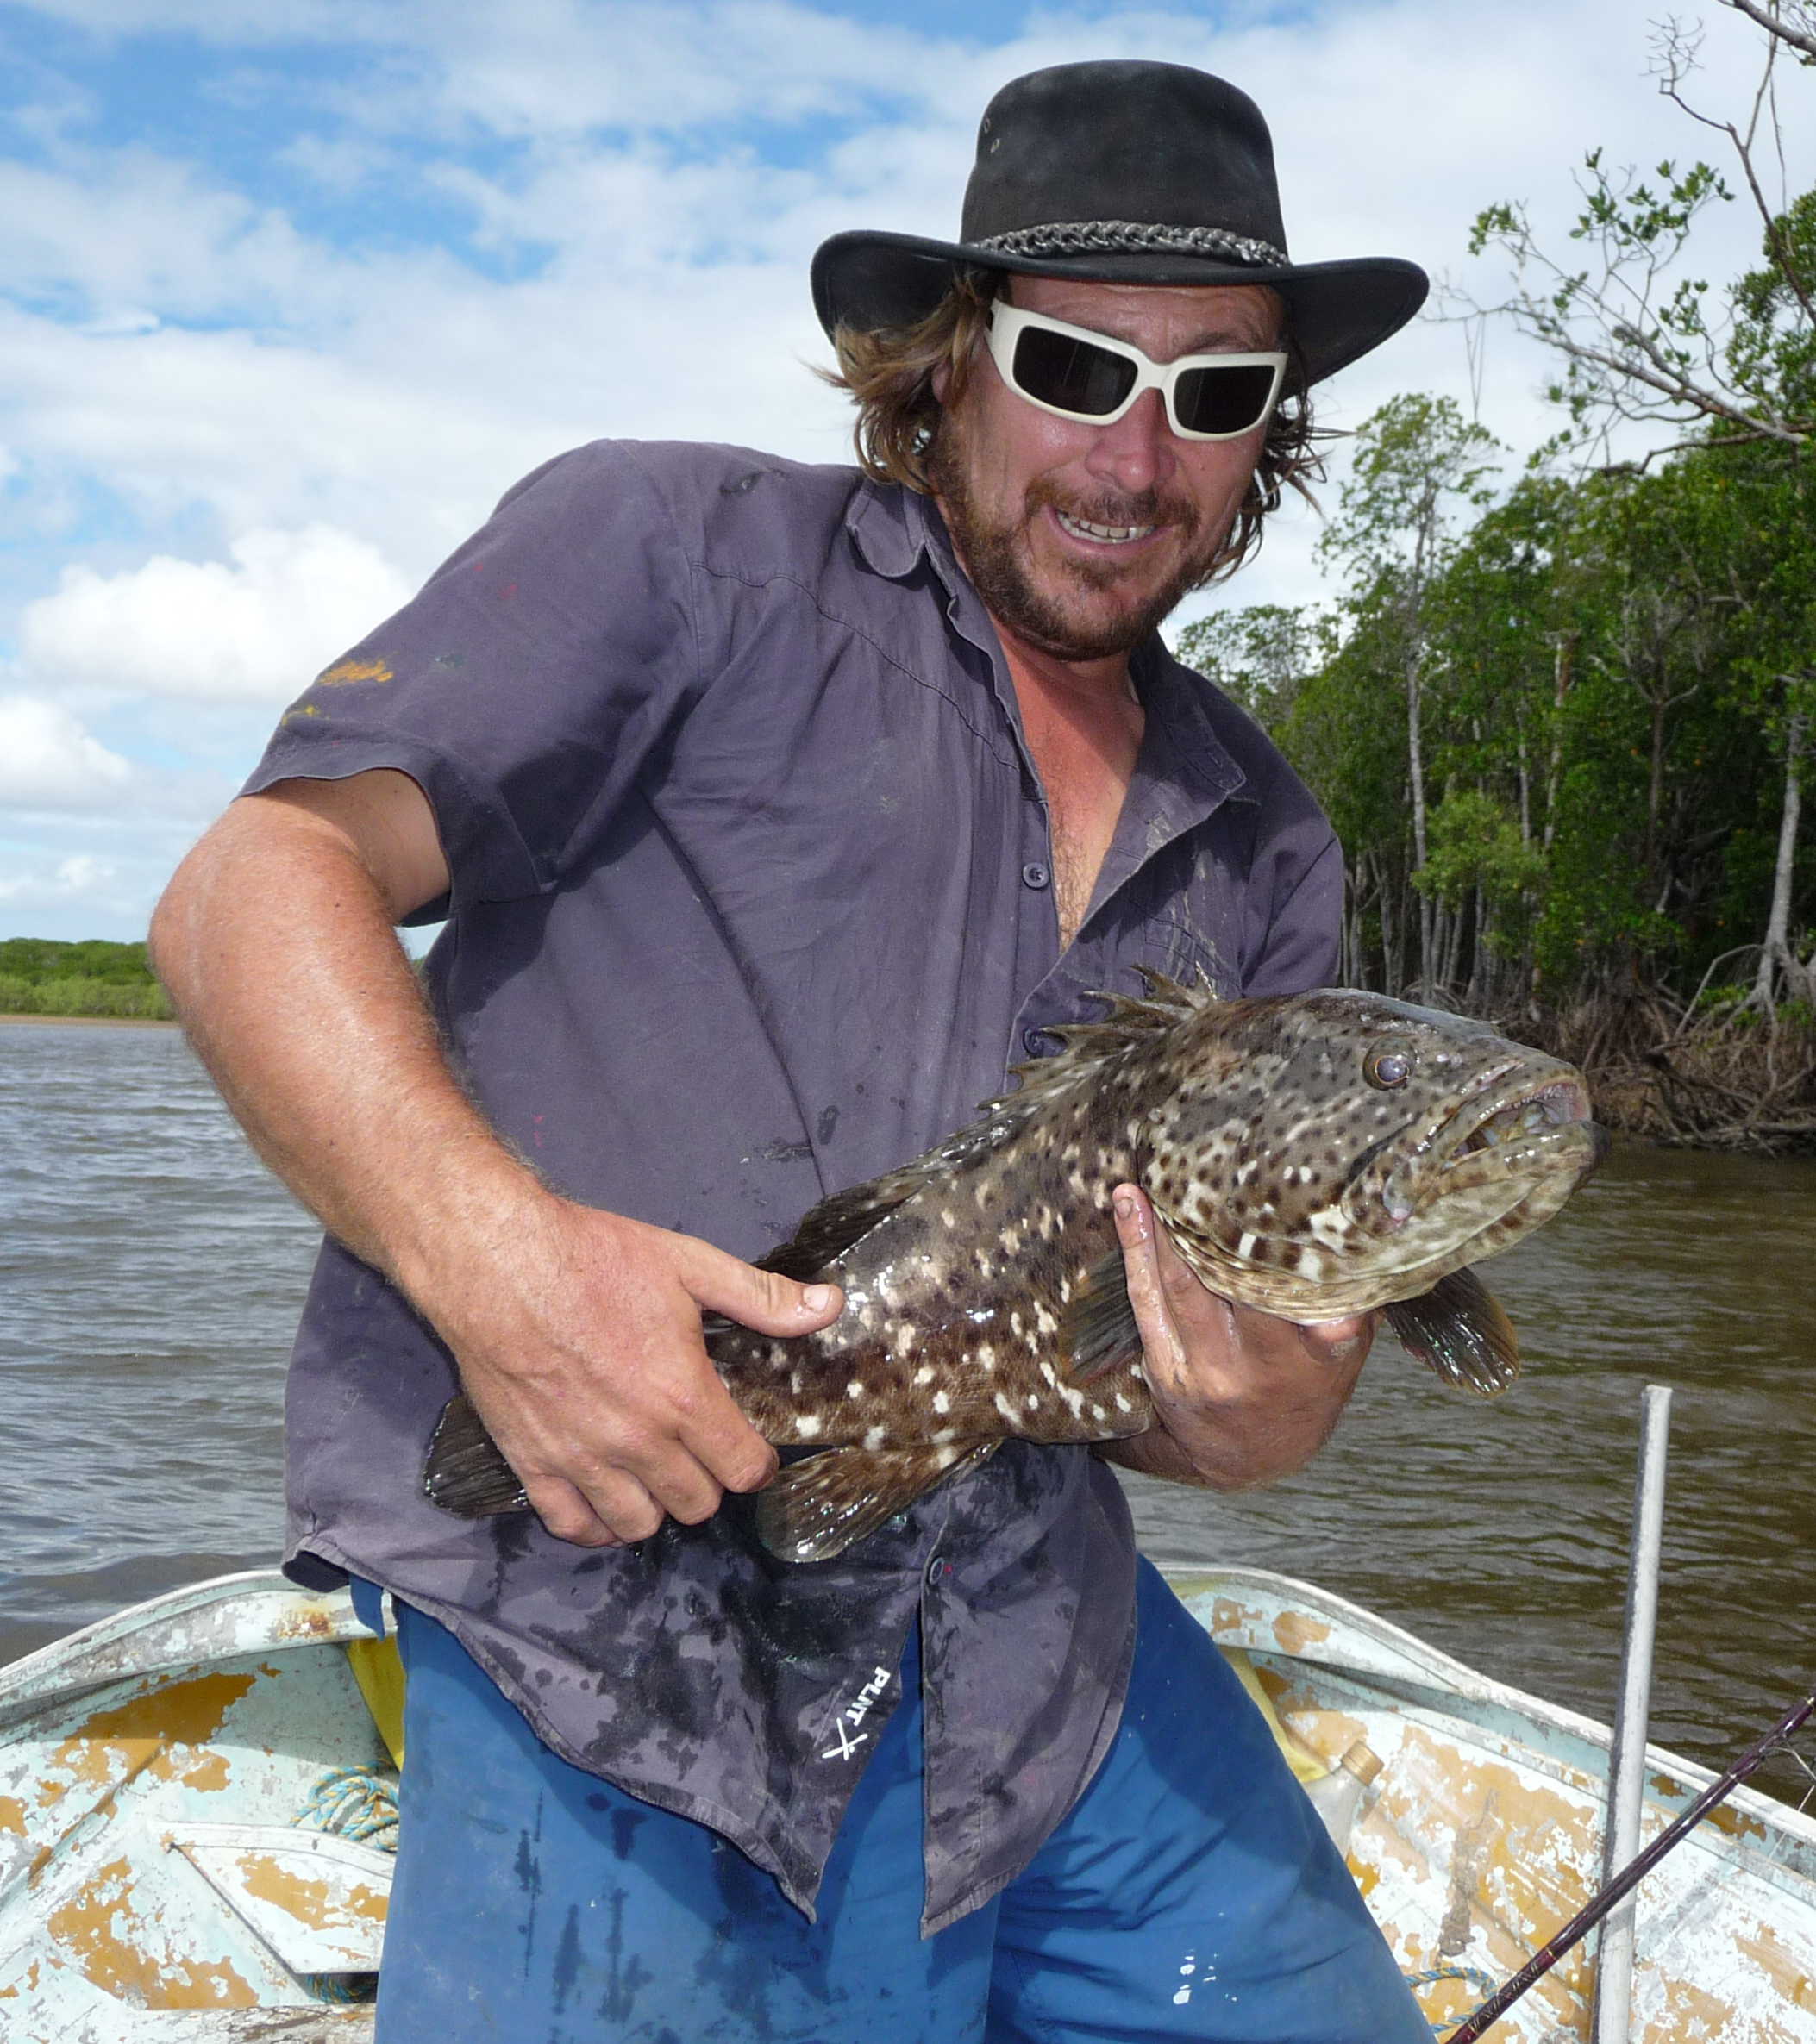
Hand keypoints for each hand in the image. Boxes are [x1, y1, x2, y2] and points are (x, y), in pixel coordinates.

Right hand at [419, 1189, 843, 1546]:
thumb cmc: (593, 1259)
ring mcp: (583, 1460)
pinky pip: (574, 1526)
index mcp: (683, 1397)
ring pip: (639, 1525)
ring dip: (656, 1506)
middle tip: (701, 1452)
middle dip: (709, 1482)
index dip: (756, 1463)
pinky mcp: (533, 1465)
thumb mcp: (689, 1265)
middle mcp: (638, 1441)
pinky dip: (595, 1524)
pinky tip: (604, 1500)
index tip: (750, 1450)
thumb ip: (761, 1296)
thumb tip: (830, 1306)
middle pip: (697, 1504)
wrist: (497, 1264)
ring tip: (655, 1475)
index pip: (742, 1469)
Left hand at [1102, 1183, 1372, 1489]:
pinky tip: (1128, 1209)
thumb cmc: (1306, 1386)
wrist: (1253, 1453)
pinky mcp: (1167, 1366)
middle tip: (1205, 1168)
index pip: (1310, 1304)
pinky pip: (1148, 1301)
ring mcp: (1209, 1368)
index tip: (1294, 1214)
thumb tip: (1363, 1225)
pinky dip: (1137, 1250)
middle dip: (1219, 1228)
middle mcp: (1261, 1366)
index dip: (1303, 1268)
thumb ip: (1348, 1299)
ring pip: (1181, 1287)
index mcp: (1316, 1359)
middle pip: (1234, 1286)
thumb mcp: (1344, 1353)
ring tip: (1149, 1181)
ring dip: (1162, 1230)